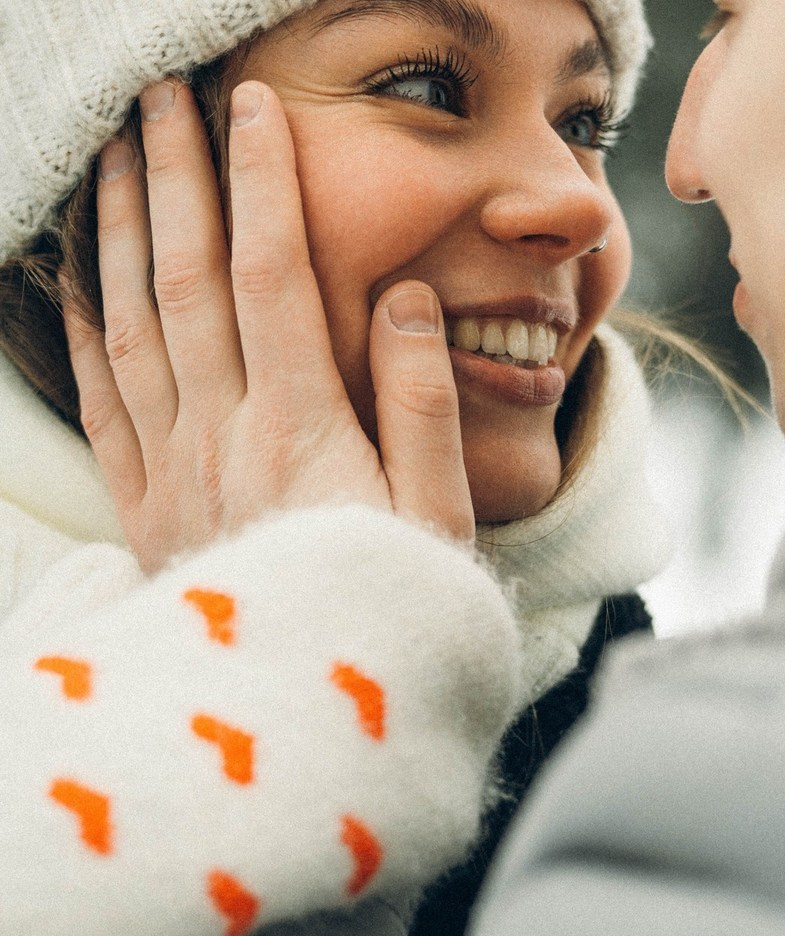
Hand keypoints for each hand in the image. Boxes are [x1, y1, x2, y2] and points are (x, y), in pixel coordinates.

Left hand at [62, 79, 473, 572]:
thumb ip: (423, 405)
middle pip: (188, 281)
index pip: (274, 278)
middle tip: (164, 98)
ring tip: (111, 154)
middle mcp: (224, 438)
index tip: (254, 108)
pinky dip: (75, 328)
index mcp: (303, 432)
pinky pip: (98, 400)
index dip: (262, 185)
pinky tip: (65, 274)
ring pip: (130, 324)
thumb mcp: (440, 518)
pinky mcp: (146, 508)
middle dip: (174, 177)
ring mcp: (173, 473)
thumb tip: (404, 298)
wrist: (318, 710)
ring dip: (115, 230)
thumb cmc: (397, 610)